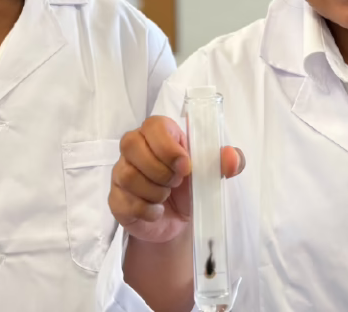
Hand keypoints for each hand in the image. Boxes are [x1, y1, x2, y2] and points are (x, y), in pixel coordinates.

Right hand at [109, 116, 243, 243]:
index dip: (167, 146)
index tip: (186, 166)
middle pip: (131, 144)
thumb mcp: (211, 174)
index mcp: (159, 134)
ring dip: (155, 191)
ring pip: (128, 175)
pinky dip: (147, 211)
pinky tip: (157, 211)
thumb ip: (225, 162)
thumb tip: (232, 157)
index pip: (153, 124)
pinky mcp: (115, 199)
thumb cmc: (191, 187)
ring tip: (166, 196)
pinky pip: (125, 202)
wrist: (178, 222)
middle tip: (176, 182)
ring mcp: (121, 173)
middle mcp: (134, 148)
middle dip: (159, 169)